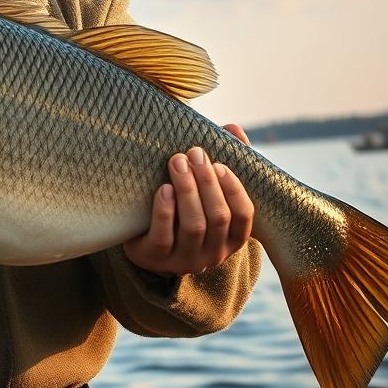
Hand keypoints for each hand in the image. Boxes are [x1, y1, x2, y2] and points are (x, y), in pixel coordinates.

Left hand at [122, 123, 253, 275]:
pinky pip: (163, 237)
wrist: (143, 242)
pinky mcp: (156, 259)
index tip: (219, 164)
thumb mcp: (204, 191)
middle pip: (217, 218)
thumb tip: (234, 128)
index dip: (234, 189)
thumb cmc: (182, 209)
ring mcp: (185, 260)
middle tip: (193, 153)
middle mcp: (213, 254)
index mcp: (231, 238)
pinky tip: (163, 188)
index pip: (243, 216)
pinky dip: (165, 211)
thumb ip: (221, 162)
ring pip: (194, 226)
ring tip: (176, 161)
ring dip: (187, 190)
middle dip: (207, 182)